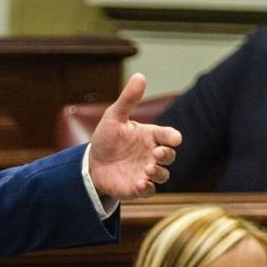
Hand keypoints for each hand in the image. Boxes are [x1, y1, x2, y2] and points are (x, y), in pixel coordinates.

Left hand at [88, 73, 182, 199]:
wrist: (92, 164)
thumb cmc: (107, 138)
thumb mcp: (114, 117)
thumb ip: (128, 99)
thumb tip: (140, 75)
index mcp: (150, 136)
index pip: (168, 135)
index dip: (172, 137)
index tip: (175, 138)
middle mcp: (152, 154)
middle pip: (169, 156)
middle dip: (167, 154)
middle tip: (157, 153)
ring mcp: (147, 172)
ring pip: (163, 174)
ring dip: (159, 172)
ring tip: (148, 169)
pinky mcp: (139, 188)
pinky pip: (150, 190)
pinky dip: (148, 188)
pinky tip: (140, 183)